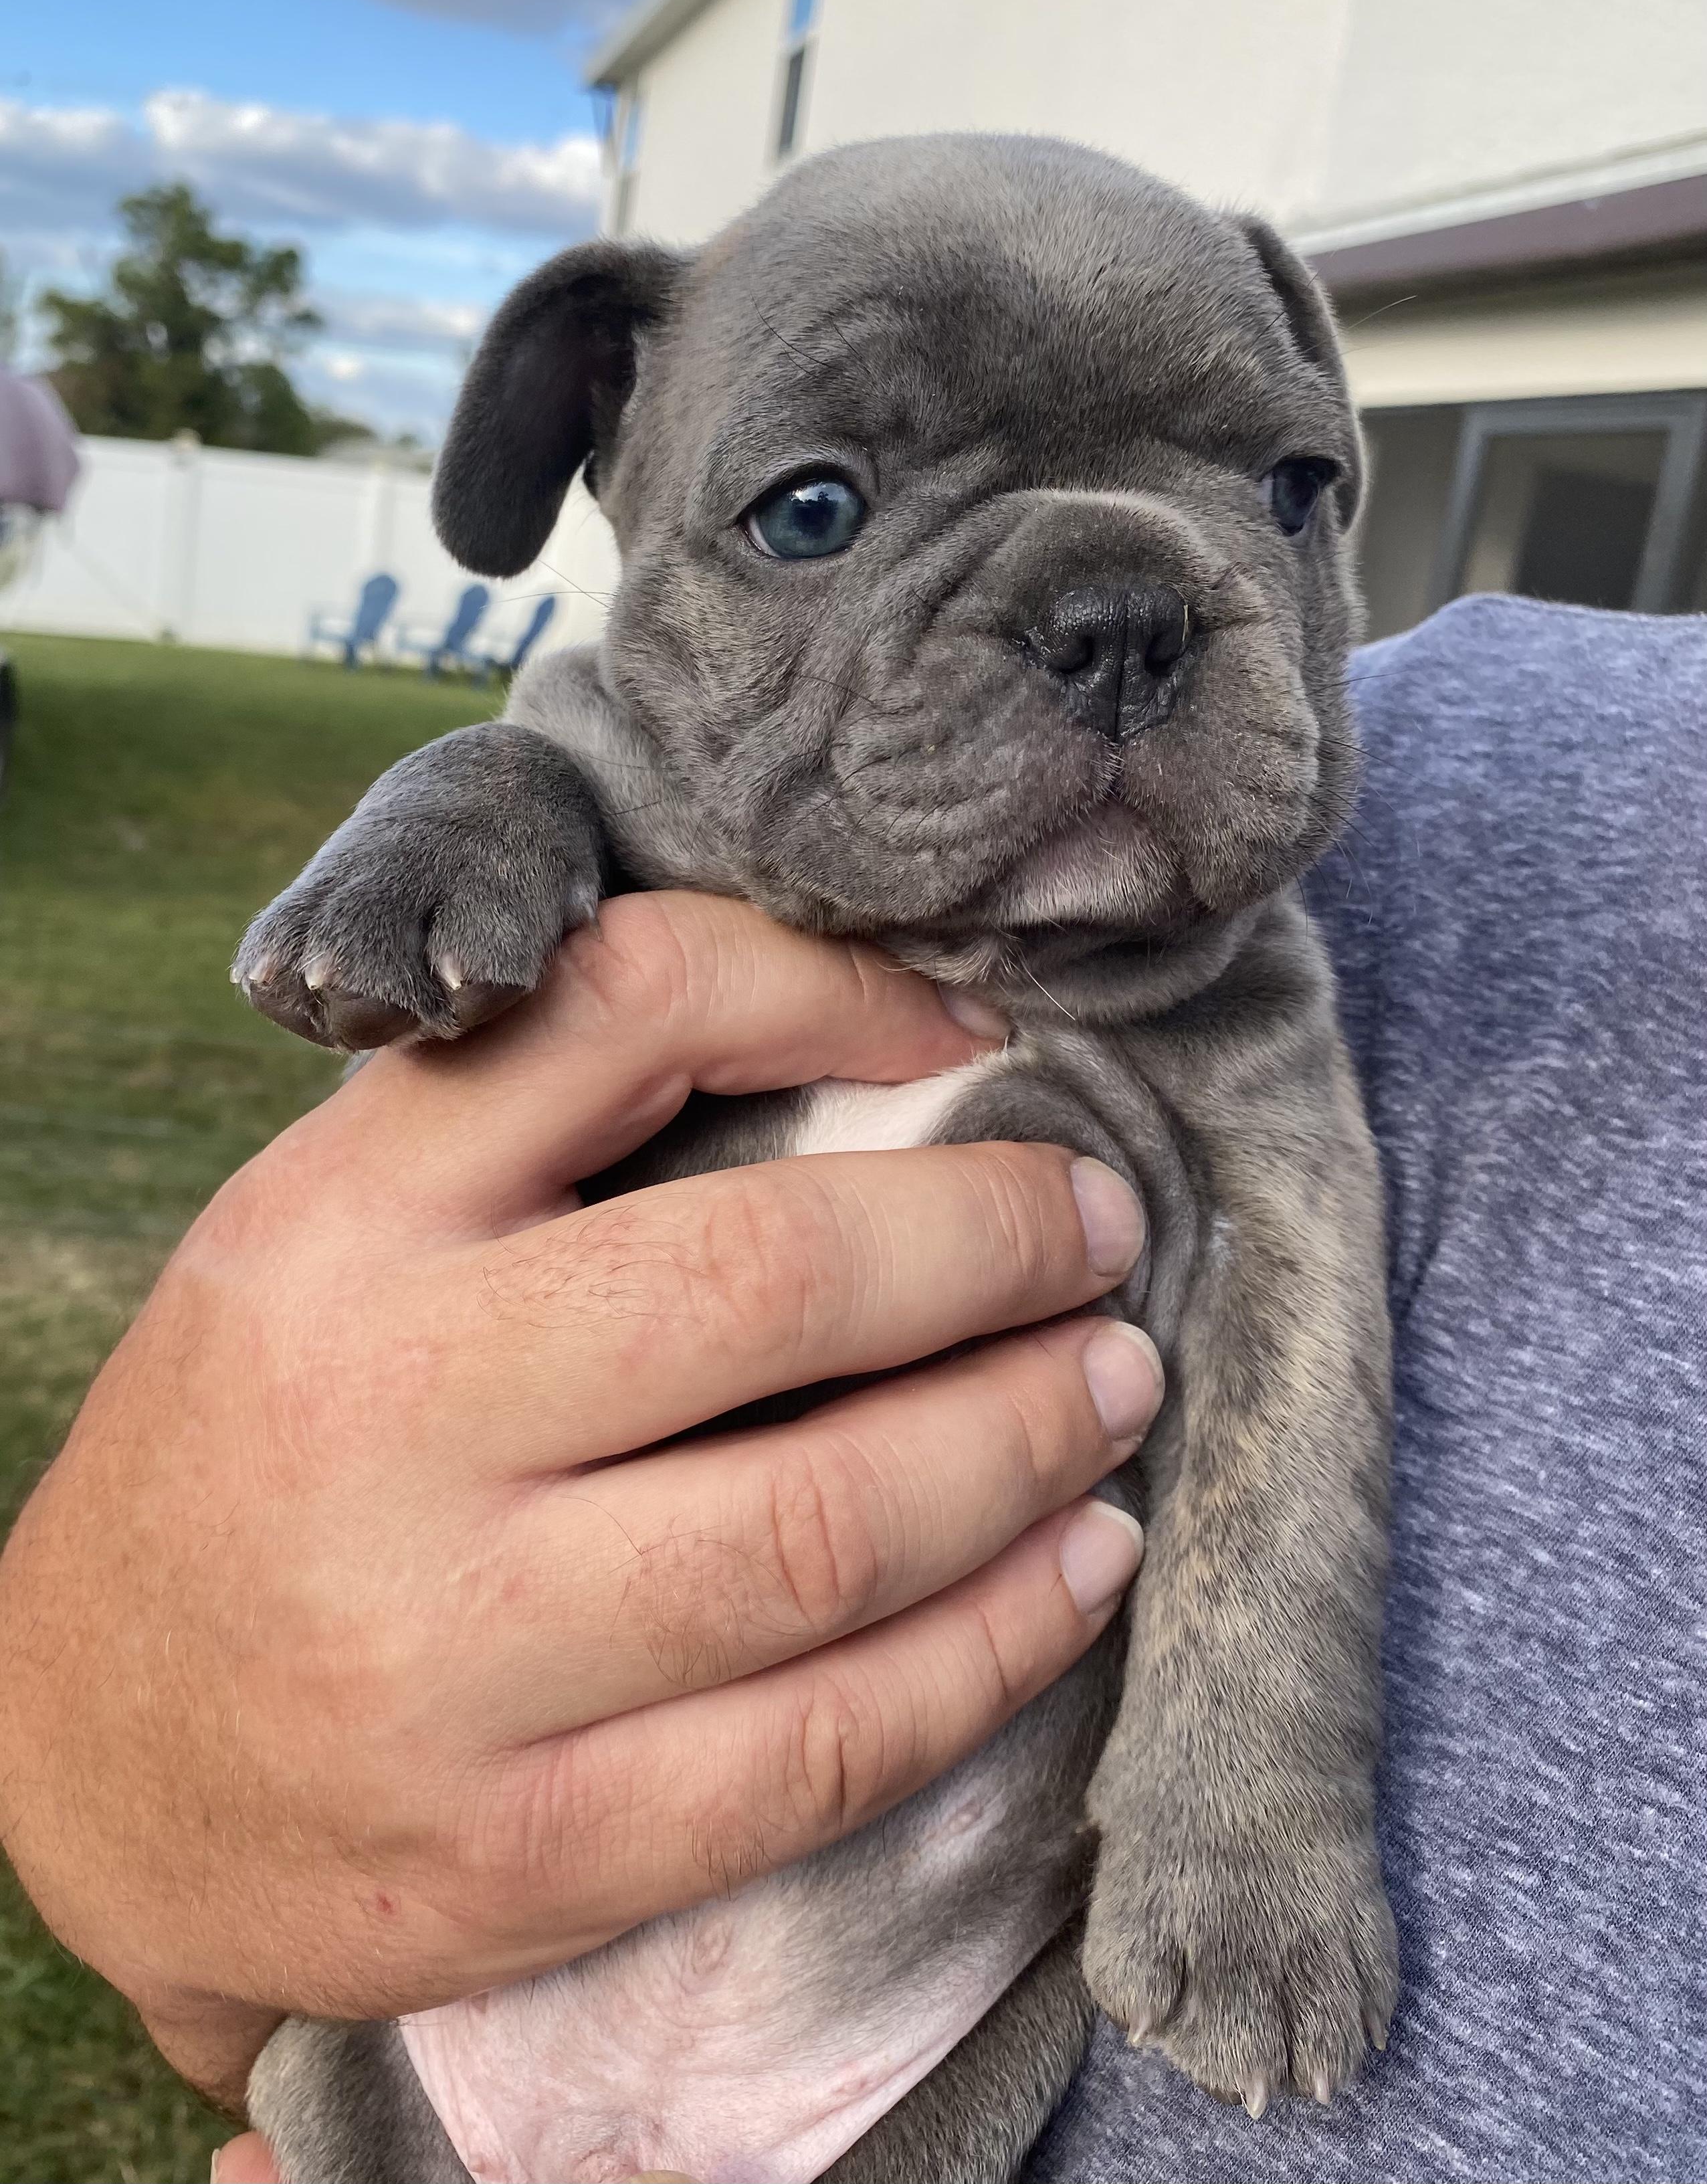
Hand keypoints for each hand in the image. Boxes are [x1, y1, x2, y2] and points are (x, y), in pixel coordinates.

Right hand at [0, 893, 1157, 2115]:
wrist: (90, 1752)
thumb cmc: (268, 1442)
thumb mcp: (333, 1232)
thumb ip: (536, 1129)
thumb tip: (871, 1036)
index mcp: (338, 1223)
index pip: (621, 1012)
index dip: (835, 990)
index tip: (971, 1026)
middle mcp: (385, 1417)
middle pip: (769, 1283)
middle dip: (992, 1242)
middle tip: (1097, 1227)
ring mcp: (451, 1656)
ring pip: (830, 1531)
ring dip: (1029, 1442)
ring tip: (1116, 1387)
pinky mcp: (527, 1853)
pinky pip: (823, 1748)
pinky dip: (996, 1645)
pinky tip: (1078, 1573)